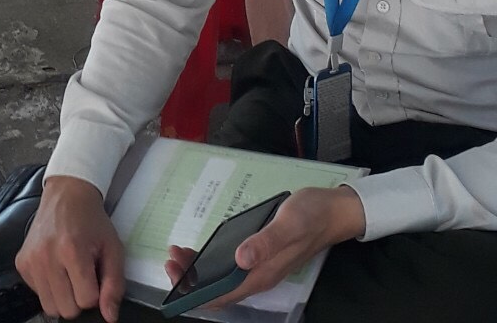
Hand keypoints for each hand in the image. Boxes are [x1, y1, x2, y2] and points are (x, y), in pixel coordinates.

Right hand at [16, 176, 125, 322]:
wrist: (66, 195)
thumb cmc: (91, 220)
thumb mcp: (112, 247)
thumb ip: (114, 284)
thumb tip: (109, 316)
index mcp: (72, 250)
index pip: (86, 300)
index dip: (95, 292)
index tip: (94, 274)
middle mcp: (46, 256)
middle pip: (66, 309)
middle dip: (79, 298)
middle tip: (82, 274)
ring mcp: (31, 260)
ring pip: (50, 307)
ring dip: (63, 297)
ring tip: (69, 273)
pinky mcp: (21, 262)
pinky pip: (37, 294)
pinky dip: (49, 287)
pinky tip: (55, 267)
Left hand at [166, 187, 365, 308]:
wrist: (334, 210)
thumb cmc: (311, 215)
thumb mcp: (287, 224)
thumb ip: (265, 242)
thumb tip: (240, 259)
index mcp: (264, 273)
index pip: (224, 293)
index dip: (197, 291)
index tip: (175, 275)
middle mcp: (261, 275)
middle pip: (220, 289)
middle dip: (192, 281)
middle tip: (170, 260)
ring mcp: (262, 267)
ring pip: (224, 278)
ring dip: (200, 272)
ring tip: (180, 255)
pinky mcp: (263, 255)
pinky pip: (232, 267)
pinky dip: (213, 261)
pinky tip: (203, 251)